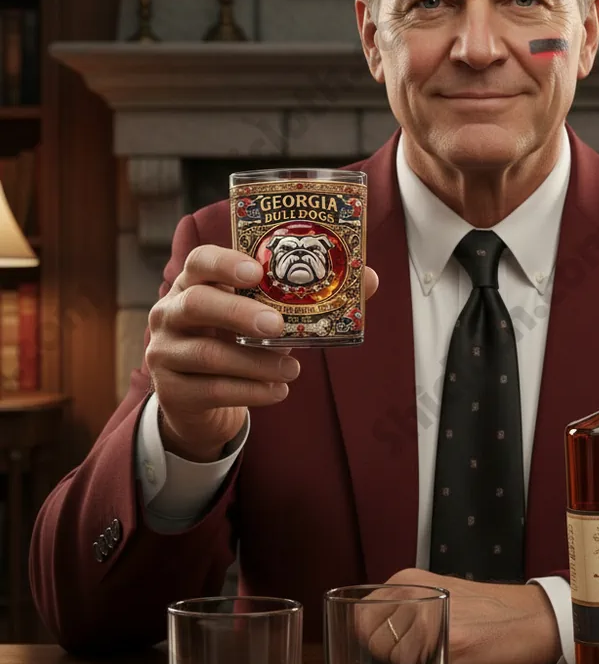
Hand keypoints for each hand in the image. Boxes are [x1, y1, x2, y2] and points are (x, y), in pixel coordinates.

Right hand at [146, 245, 378, 461]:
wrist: (202, 402)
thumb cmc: (240, 344)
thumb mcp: (270, 319)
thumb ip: (309, 299)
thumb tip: (368, 278)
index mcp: (195, 284)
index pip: (200, 261)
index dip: (226, 263)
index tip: (256, 271)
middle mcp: (170, 313)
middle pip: (196, 303)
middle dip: (239, 314)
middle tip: (278, 327)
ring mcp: (165, 353)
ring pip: (209, 354)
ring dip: (257, 363)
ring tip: (293, 371)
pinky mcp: (172, 392)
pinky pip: (213, 390)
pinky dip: (252, 392)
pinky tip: (278, 392)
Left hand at [363, 568, 560, 663]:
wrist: (534, 618)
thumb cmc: (484, 612)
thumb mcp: (436, 595)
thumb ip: (402, 607)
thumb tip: (362, 634)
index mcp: (406, 578)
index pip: (359, 618)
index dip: (373, 640)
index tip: (397, 644)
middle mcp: (414, 591)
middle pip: (371, 641)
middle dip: (388, 657)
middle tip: (422, 652)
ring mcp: (431, 615)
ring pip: (390, 659)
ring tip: (440, 653)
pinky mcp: (450, 642)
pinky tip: (451, 659)